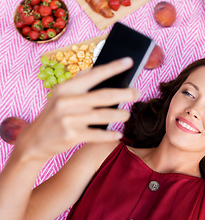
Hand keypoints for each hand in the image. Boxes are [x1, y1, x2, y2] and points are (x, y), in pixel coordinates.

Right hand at [15, 57, 138, 160]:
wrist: (35, 140)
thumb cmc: (54, 114)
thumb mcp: (61, 95)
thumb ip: (79, 82)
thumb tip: (99, 69)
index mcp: (66, 88)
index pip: (94, 74)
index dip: (113, 67)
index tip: (129, 61)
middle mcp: (67, 101)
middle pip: (104, 96)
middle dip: (125, 93)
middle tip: (138, 93)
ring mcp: (69, 119)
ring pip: (103, 115)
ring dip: (120, 115)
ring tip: (127, 115)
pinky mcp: (71, 135)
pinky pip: (97, 134)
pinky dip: (109, 135)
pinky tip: (118, 134)